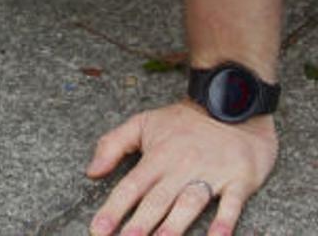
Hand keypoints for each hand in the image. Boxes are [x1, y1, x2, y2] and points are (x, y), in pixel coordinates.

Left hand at [88, 102, 276, 235]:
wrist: (231, 104)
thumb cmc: (183, 121)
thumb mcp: (143, 123)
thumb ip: (113, 145)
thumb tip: (91, 172)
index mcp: (156, 157)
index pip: (130, 186)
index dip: (113, 209)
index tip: (98, 230)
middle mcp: (180, 168)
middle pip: (157, 200)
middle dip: (140, 223)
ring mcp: (210, 175)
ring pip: (189, 203)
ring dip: (175, 225)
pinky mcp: (238, 180)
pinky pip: (232, 204)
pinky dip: (224, 222)